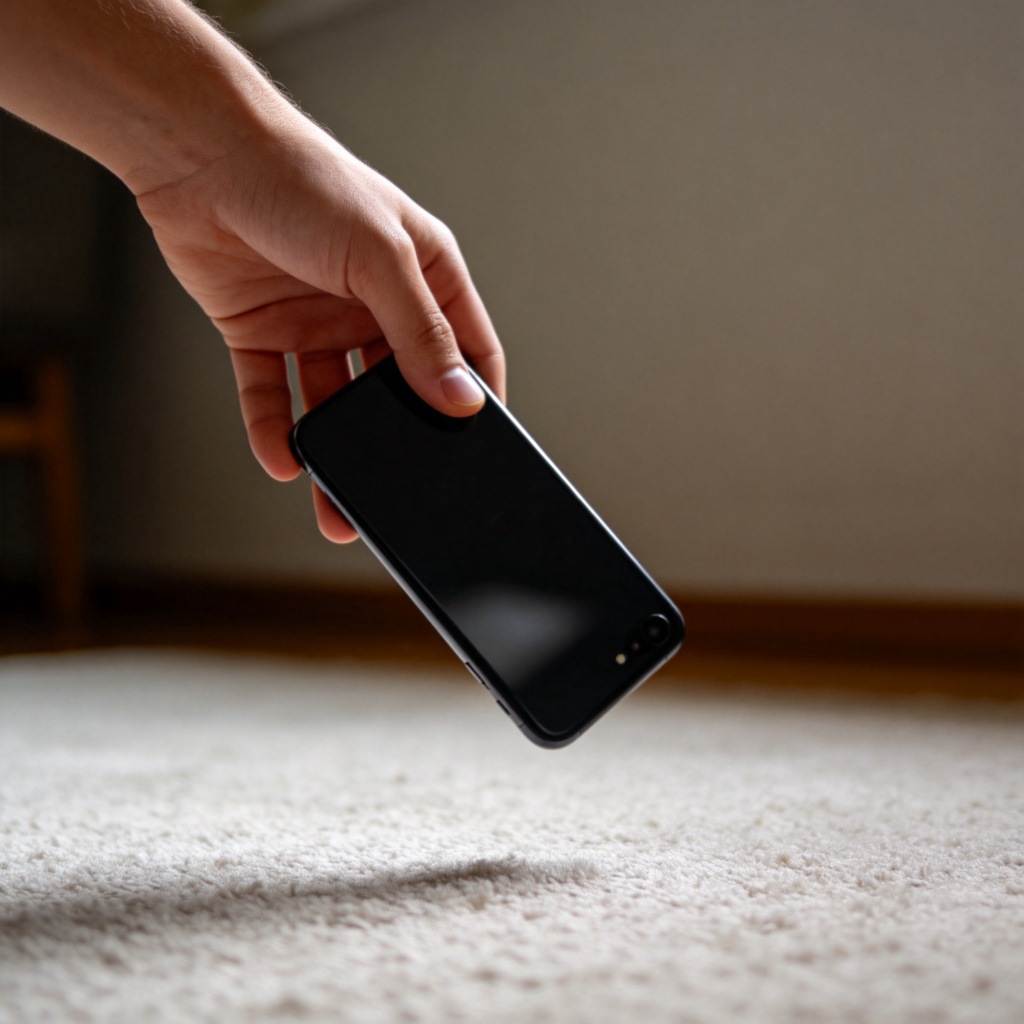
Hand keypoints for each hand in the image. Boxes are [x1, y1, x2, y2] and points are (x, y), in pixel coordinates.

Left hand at [135, 121, 505, 541]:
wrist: (199, 154)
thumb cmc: (300, 179)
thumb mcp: (379, 257)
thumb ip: (421, 331)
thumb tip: (462, 398)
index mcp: (421, 276)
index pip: (466, 351)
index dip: (476, 399)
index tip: (480, 450)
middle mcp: (374, 305)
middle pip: (398, 392)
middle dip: (399, 443)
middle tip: (401, 493)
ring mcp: (318, 322)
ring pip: (336, 406)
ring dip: (336, 452)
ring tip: (335, 504)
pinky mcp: (263, 333)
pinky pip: (275, 396)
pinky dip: (276, 431)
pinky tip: (285, 458)